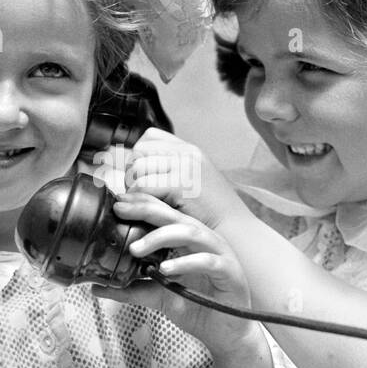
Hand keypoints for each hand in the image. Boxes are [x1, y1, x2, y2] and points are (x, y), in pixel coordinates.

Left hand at [100, 192, 256, 355]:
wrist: (226, 333)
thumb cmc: (197, 307)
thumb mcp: (157, 296)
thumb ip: (130, 289)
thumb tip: (97, 287)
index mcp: (188, 241)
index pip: (164, 214)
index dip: (142, 204)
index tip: (117, 203)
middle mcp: (204, 241)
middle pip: (175, 215)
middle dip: (146, 210)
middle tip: (121, 211)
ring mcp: (219, 254)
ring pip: (191, 232)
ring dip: (161, 237)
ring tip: (137, 249)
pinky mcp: (230, 271)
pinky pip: (208, 261)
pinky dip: (186, 263)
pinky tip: (167, 269)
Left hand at [123, 129, 247, 232]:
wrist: (234, 230)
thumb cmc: (212, 212)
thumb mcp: (194, 181)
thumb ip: (171, 170)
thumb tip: (135, 170)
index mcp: (190, 149)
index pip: (149, 137)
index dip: (139, 156)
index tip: (142, 177)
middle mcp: (187, 153)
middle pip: (139, 151)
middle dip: (132, 173)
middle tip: (139, 194)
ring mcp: (185, 167)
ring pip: (137, 168)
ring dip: (134, 187)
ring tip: (145, 203)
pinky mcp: (180, 184)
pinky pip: (143, 186)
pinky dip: (139, 200)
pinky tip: (150, 211)